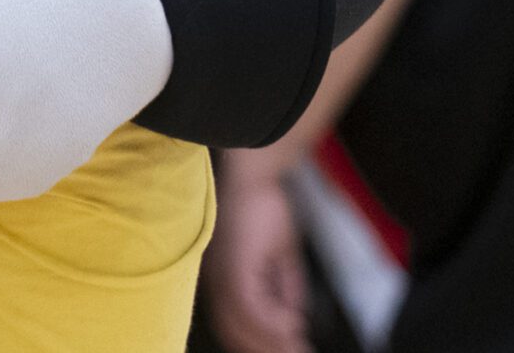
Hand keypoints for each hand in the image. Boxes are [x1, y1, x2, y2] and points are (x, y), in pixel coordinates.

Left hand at [203, 156, 310, 352]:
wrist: (255, 177)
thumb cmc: (264, 208)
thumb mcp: (281, 256)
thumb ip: (285, 288)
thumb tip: (295, 316)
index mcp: (221, 279)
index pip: (232, 324)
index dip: (258, 343)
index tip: (288, 349)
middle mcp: (215, 281)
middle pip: (234, 331)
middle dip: (266, 348)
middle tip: (298, 352)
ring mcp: (222, 275)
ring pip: (241, 324)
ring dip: (272, 341)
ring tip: (298, 347)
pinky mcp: (234, 267)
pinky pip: (250, 307)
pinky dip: (273, 322)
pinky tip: (293, 324)